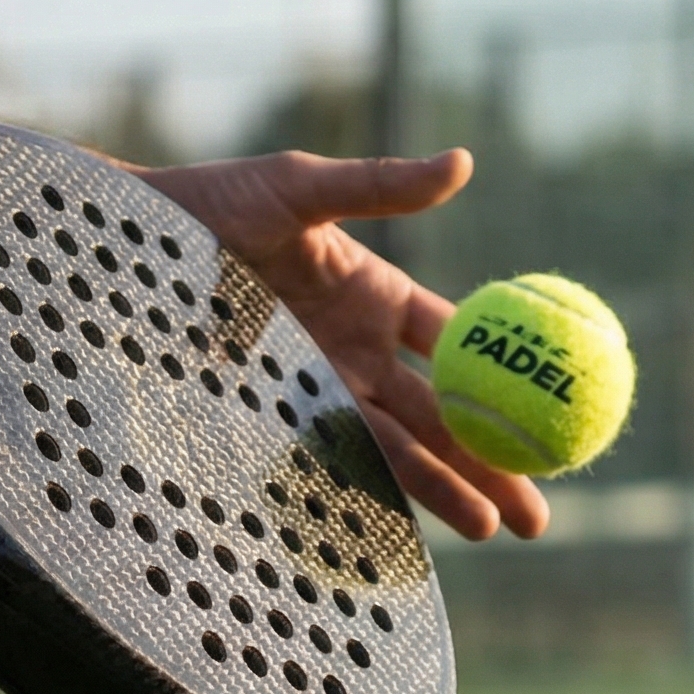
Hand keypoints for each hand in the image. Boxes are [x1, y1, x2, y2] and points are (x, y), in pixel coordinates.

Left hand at [133, 149, 548, 541]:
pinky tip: (416, 527)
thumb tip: (462, 163)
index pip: (462, 342)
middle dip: (497, 458)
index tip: (561, 406)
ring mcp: (319, 387)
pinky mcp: (276, 414)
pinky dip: (381, 491)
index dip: (513, 374)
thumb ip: (380, 184)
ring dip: (452, 488)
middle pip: (447, 413)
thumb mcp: (302, 187)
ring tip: (499, 530)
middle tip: (544, 507)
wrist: (131, 244)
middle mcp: (358, 350)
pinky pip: (337, 458)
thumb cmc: (214, 203)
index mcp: (377, 293)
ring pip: (403, 446)